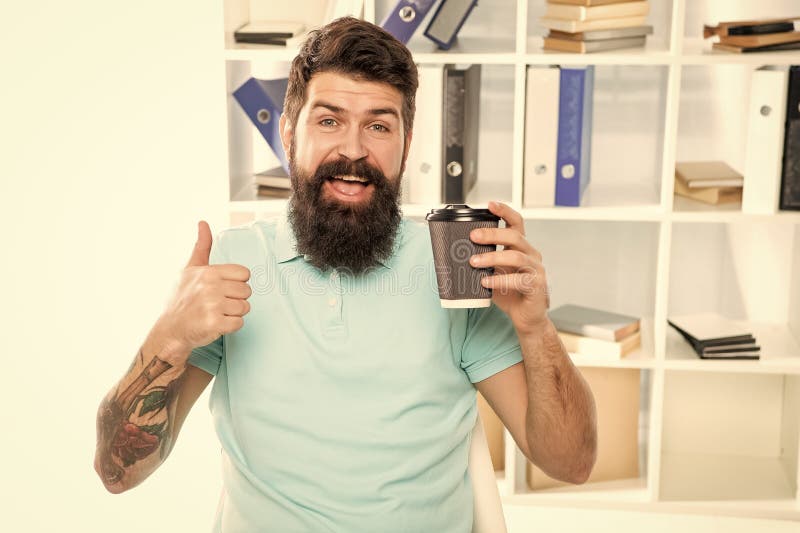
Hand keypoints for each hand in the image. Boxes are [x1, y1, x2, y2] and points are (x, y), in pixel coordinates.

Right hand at [156, 221, 251, 355]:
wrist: (169, 329)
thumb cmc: (181, 298)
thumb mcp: (189, 269)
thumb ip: (202, 247)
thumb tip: (203, 222)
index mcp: (208, 272)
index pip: (244, 274)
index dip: (236, 283)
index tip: (222, 288)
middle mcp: (210, 287)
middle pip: (247, 292)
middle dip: (236, 299)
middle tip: (217, 303)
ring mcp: (212, 306)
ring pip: (245, 308)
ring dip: (233, 313)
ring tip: (216, 313)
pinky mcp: (215, 324)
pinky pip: (239, 323)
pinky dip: (230, 326)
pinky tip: (216, 323)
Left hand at [469, 201, 550, 333]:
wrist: (526, 318)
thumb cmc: (509, 294)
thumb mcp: (493, 273)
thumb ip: (483, 262)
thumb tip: (456, 254)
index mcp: (521, 248)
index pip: (516, 223)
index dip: (504, 211)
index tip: (490, 204)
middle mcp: (531, 255)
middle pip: (514, 236)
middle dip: (492, 234)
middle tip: (472, 236)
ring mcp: (536, 269)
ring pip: (515, 257)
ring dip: (492, 258)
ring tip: (474, 262)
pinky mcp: (537, 285)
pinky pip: (519, 279)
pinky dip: (500, 280)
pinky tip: (485, 282)